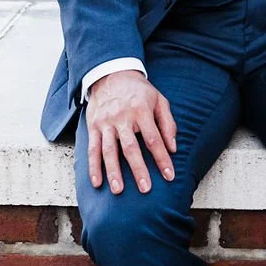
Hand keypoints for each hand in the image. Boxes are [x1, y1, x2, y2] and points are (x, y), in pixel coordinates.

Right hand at [86, 70, 176, 194]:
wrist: (112, 74)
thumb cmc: (139, 91)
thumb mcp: (159, 100)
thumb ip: (168, 123)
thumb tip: (173, 148)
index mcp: (141, 110)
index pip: (153, 138)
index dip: (162, 158)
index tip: (169, 175)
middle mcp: (123, 117)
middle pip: (131, 147)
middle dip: (138, 169)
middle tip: (145, 189)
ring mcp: (106, 122)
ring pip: (109, 150)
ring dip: (113, 172)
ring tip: (119, 190)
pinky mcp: (93, 126)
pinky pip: (92, 149)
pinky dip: (93, 167)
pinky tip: (97, 182)